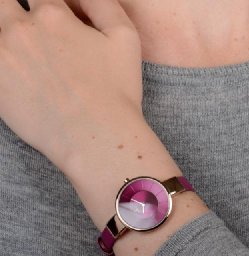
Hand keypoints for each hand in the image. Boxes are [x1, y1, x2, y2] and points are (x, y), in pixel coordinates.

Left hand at [0, 0, 142, 171]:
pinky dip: (3, 62)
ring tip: (25, 56)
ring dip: (7, 37)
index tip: (51, 19)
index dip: (46, 6)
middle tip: (31, 36)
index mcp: (53, 16)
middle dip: (13, 11)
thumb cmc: (116, 93)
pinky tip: (18, 74)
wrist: (97, 138)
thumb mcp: (126, 37)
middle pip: (4, 4)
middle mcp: (22, 31)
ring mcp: (3, 58)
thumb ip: (103, 3)